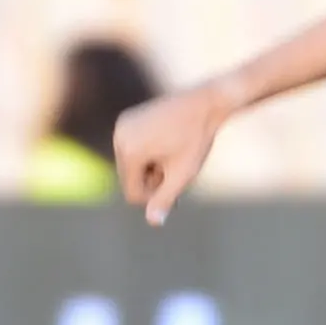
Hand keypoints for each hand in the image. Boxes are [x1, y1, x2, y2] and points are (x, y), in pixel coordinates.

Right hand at [115, 82, 236, 225]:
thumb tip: (153, 223)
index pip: (133, 192)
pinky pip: (133, 147)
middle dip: (153, 179)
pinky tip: (167, 142)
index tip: (177, 187)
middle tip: (177, 169)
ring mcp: (121, 125)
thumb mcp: (183, 174)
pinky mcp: (127, 118)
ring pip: (132, 163)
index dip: (156, 196)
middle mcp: (119, 136)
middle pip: (130, 178)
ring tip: (173, 154)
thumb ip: (166, 199)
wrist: (206, 101)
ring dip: (151, 166)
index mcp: (129, 152)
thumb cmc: (197, 139)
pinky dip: (148, 152)